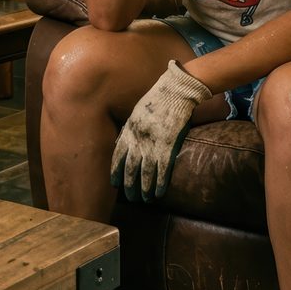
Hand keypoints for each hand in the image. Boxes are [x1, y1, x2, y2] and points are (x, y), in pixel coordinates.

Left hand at [110, 60, 211, 200]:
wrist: (176, 90)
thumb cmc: (158, 98)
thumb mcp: (138, 111)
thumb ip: (132, 126)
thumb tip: (125, 140)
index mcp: (129, 129)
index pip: (118, 155)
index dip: (116, 170)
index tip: (114, 183)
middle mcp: (138, 137)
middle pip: (130, 167)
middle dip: (129, 184)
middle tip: (130, 197)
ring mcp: (153, 142)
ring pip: (145, 172)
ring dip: (145, 188)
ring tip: (145, 200)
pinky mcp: (168, 144)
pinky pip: (162, 169)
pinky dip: (160, 182)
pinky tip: (159, 193)